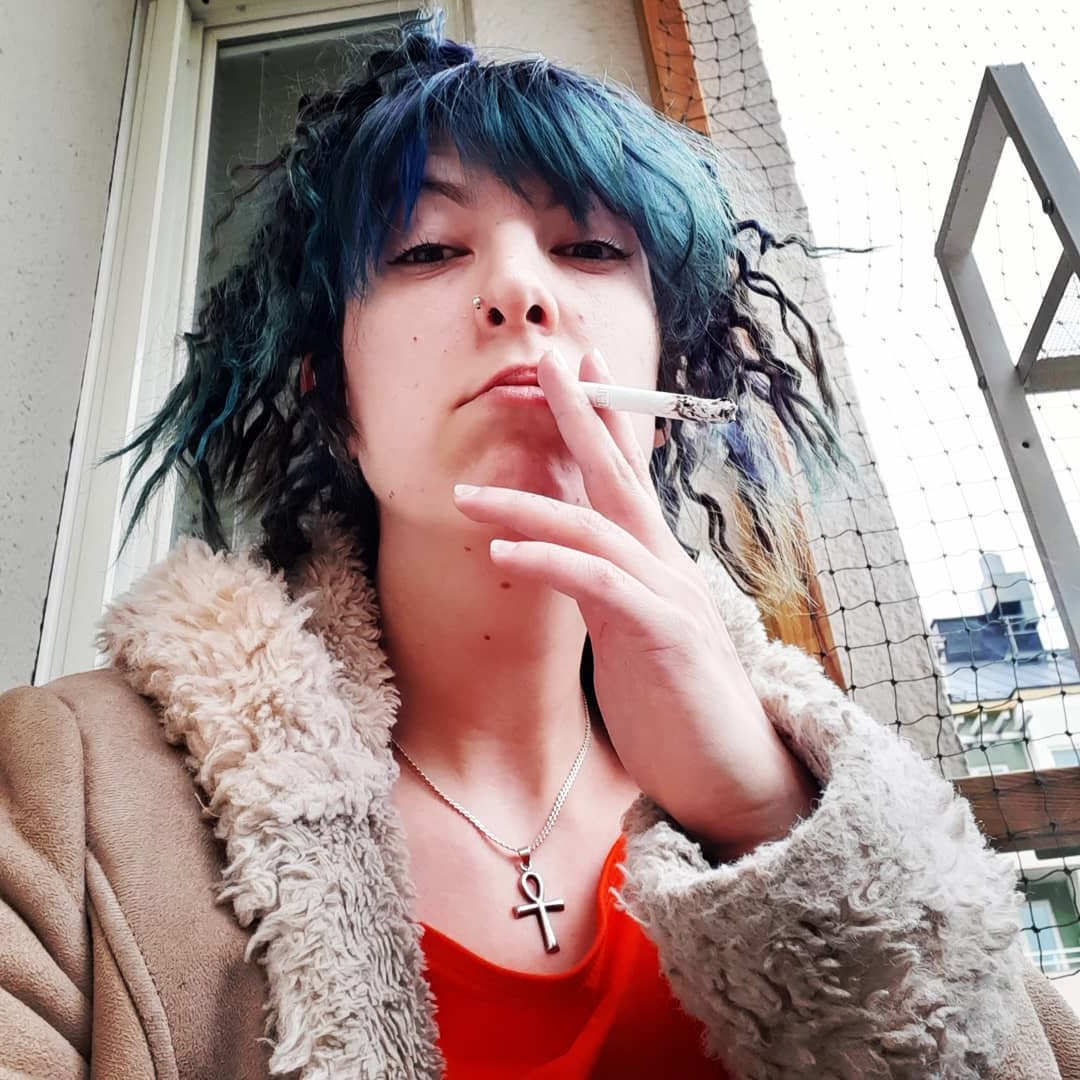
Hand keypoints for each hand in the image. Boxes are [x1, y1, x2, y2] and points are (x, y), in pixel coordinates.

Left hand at [452, 348, 816, 856]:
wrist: (732, 777)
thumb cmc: (677, 709)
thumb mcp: (633, 639)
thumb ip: (606, 594)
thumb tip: (569, 568)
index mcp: (658, 565)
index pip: (630, 479)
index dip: (606, 423)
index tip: (583, 371)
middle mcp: (668, 567)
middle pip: (621, 477)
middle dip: (583, 416)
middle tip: (547, 363)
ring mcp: (671, 596)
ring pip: (598, 526)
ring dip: (529, 503)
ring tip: (467, 494)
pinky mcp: (666, 636)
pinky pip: (601, 584)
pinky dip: (552, 561)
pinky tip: (506, 552)